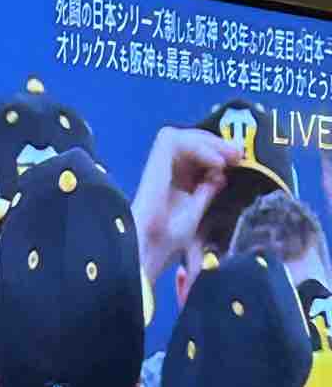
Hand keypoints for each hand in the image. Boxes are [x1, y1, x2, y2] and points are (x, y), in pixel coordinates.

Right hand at [131, 127, 242, 283]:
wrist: (147, 249)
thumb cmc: (167, 241)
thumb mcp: (197, 214)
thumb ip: (207, 193)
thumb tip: (220, 175)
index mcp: (174, 186)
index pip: (195, 157)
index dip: (217, 154)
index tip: (238, 163)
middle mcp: (165, 174)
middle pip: (190, 143)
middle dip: (218, 145)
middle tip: (239, 156)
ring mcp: (158, 168)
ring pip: (182, 137)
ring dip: (210, 142)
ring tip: (230, 157)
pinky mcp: (154, 164)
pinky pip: (174, 140)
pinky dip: (198, 146)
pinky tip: (215, 162)